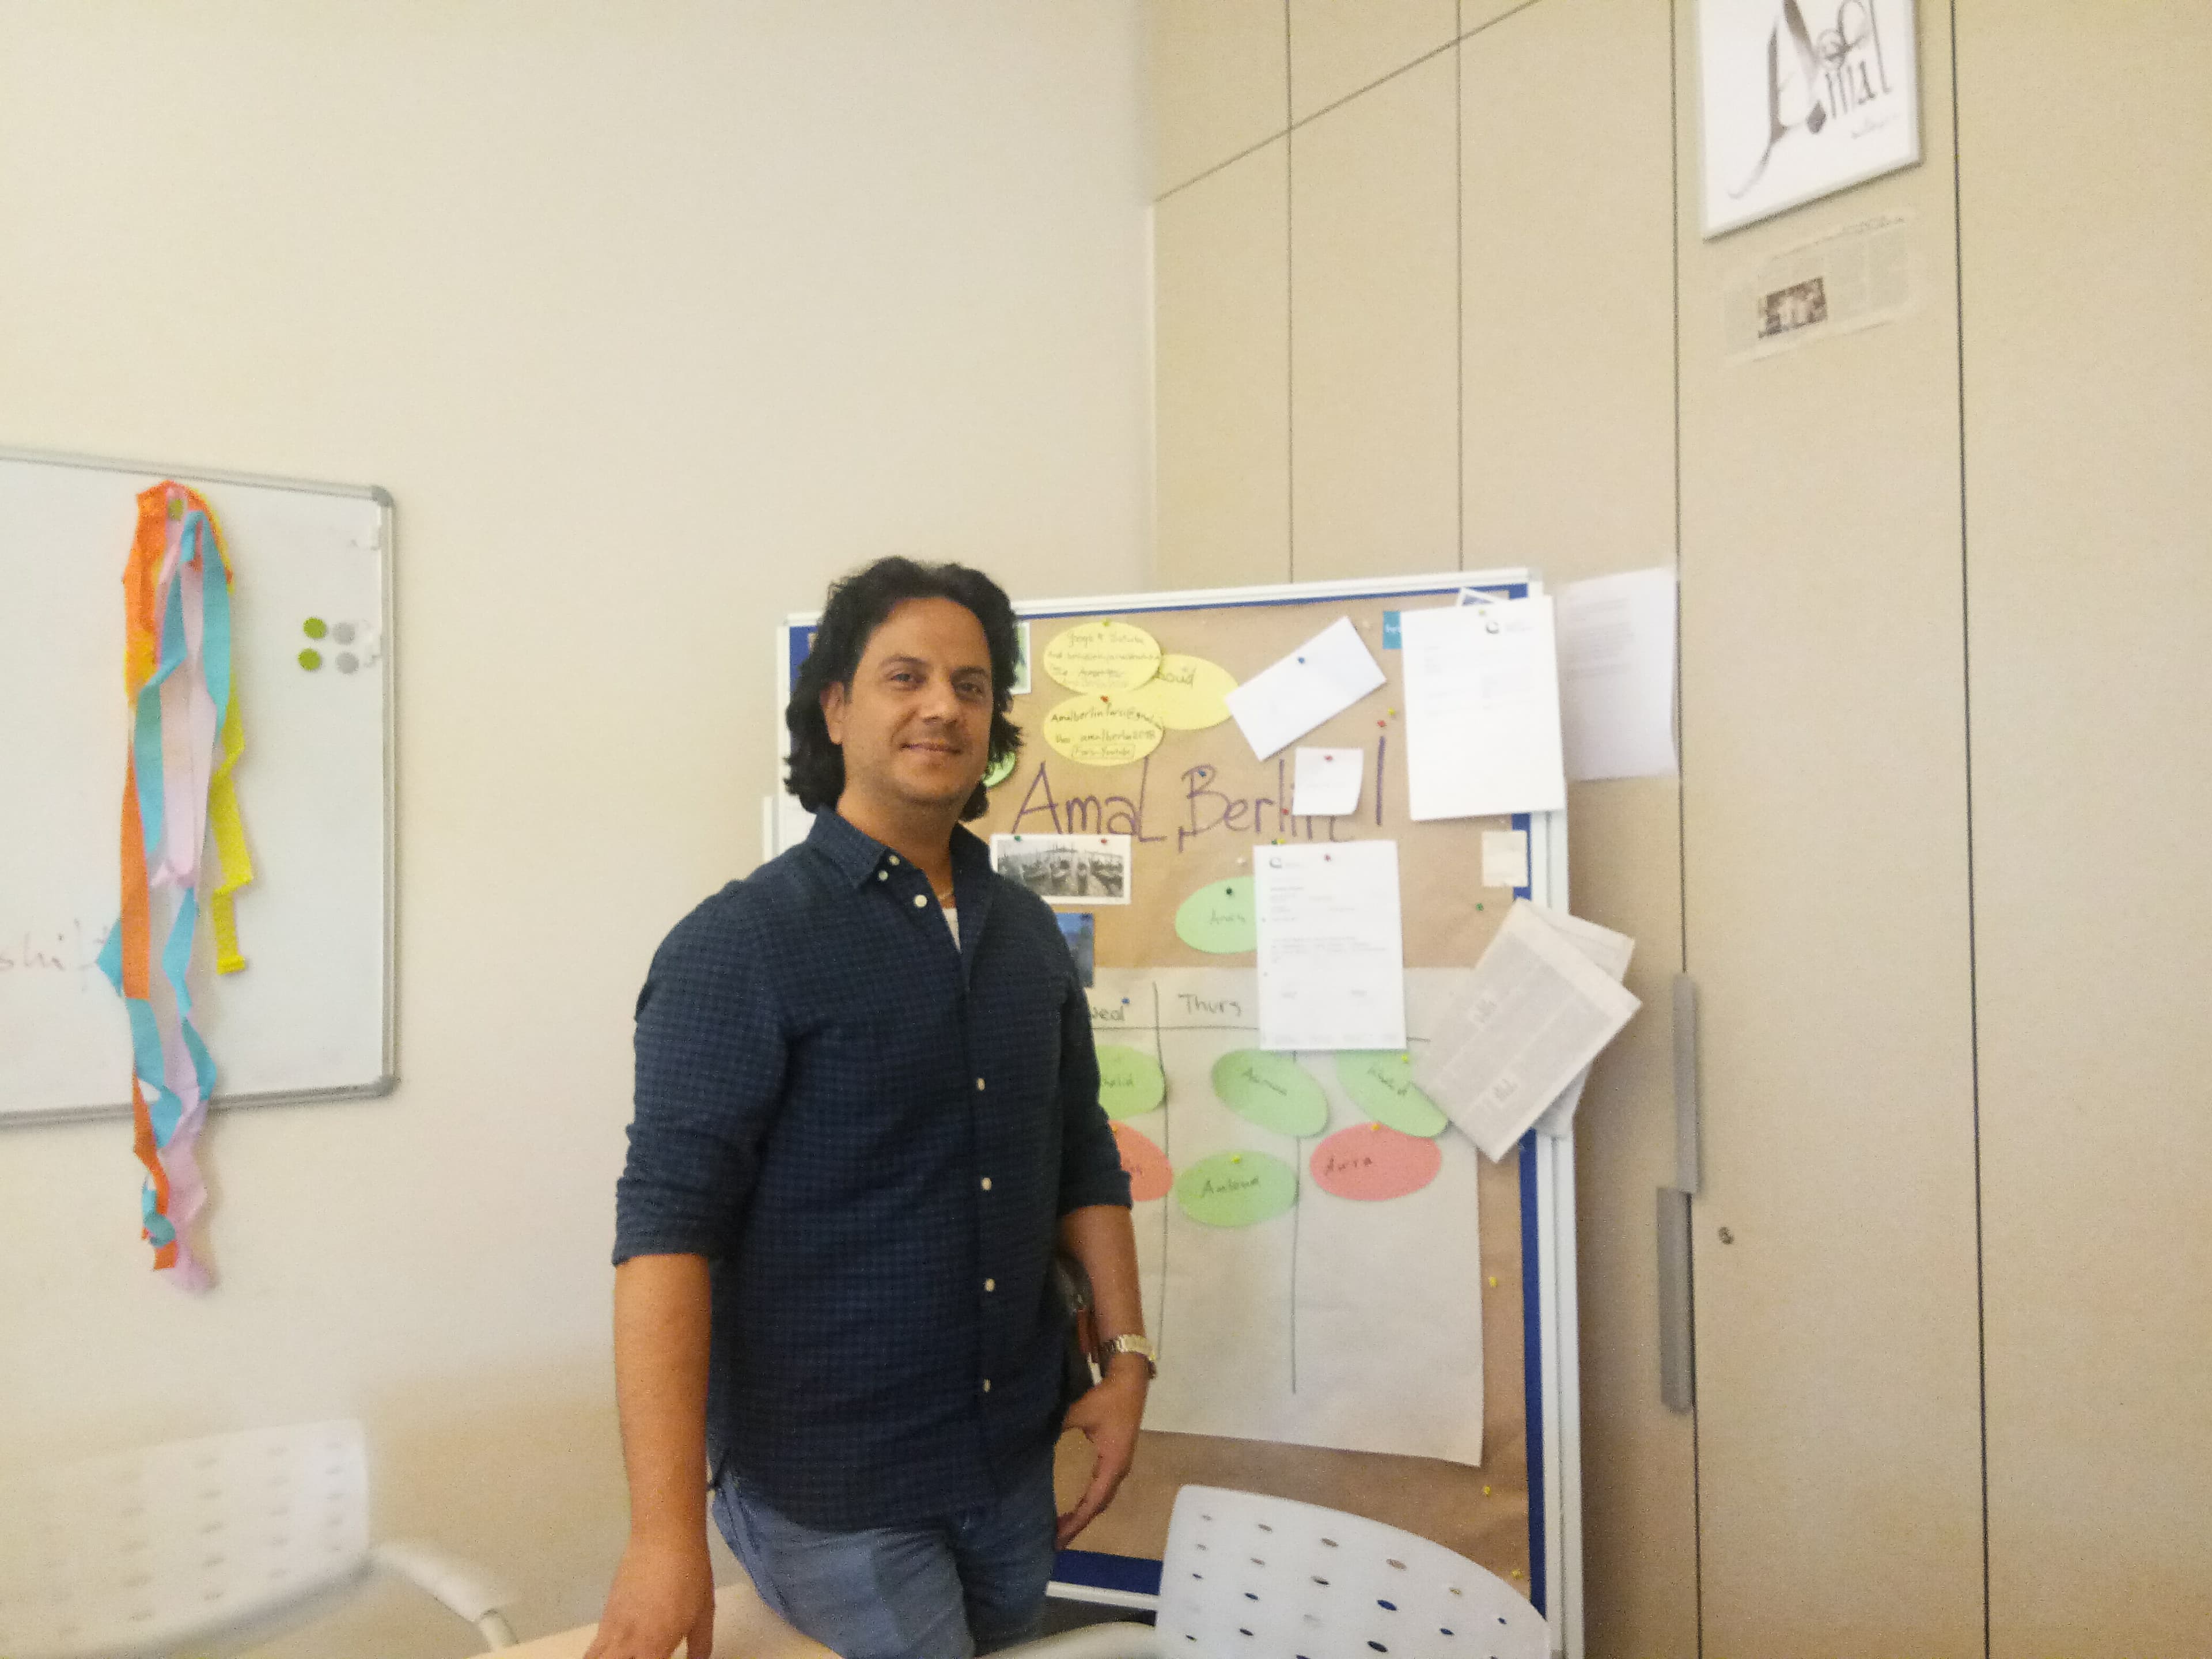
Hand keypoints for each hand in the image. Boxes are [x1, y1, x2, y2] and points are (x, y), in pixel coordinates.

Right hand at [582, 1533, 715, 1658]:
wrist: (664, 1538)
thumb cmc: (690, 1575)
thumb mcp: (704, 1614)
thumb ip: (700, 1647)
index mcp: (653, 1648)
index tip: (664, 1658)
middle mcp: (626, 1644)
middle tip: (643, 1656)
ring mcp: (610, 1629)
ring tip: (626, 1653)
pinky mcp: (605, 1614)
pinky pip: (596, 1645)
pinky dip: (602, 1653)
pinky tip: (619, 1648)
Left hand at [1056, 1361, 1147, 1545]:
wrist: (1130, 1380)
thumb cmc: (1106, 1399)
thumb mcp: (1078, 1413)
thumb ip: (1056, 1429)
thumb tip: (1031, 1443)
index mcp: (1112, 1464)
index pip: (1092, 1503)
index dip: (1076, 1523)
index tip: (1058, 1539)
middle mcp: (1118, 1469)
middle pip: (1098, 1505)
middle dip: (1078, 1523)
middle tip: (1056, 1539)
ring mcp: (1119, 1463)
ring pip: (1101, 1497)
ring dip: (1084, 1512)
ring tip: (1063, 1526)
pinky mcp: (1116, 1455)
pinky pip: (1102, 1486)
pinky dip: (1088, 1499)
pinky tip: (1074, 1501)